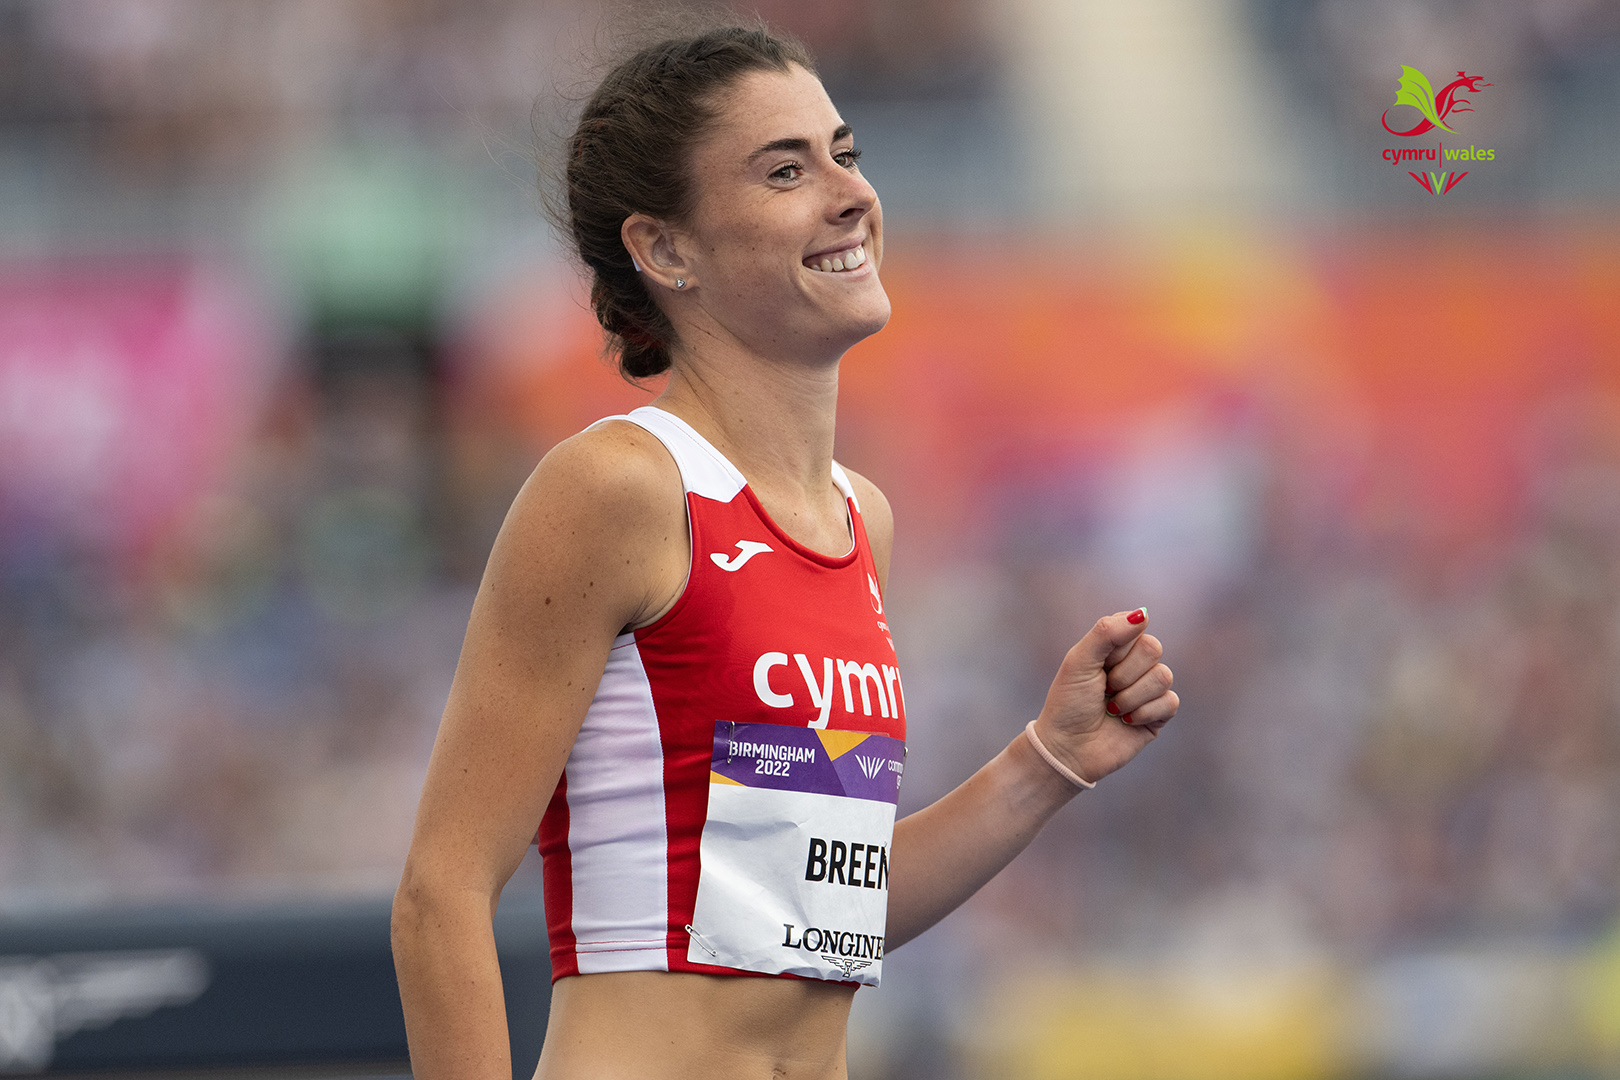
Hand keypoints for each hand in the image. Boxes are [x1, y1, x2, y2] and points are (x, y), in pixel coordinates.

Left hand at [1031, 608, 1177, 783]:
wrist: (1067, 748)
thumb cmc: (1068, 703)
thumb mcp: (1080, 661)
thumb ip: (1107, 632)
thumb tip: (1144, 613)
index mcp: (1115, 646)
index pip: (1136, 626)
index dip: (1117, 646)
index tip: (1099, 663)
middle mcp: (1135, 664)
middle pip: (1153, 648)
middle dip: (1123, 673)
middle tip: (1104, 689)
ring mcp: (1148, 689)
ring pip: (1163, 676)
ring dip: (1130, 696)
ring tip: (1111, 708)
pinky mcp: (1159, 715)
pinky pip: (1170, 702)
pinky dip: (1143, 713)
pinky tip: (1126, 722)